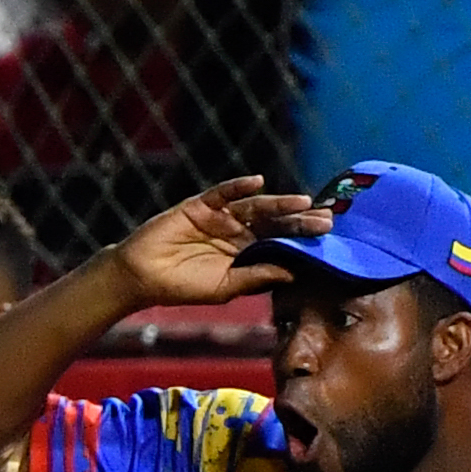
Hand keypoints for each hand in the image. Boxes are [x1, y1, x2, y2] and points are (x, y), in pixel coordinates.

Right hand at [111, 176, 332, 309]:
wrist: (142, 277)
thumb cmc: (182, 287)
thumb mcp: (226, 287)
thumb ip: (257, 277)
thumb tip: (294, 272)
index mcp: (246, 254)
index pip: (280, 243)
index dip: (302, 240)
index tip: (329, 239)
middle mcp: (238, 233)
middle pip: (275, 223)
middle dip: (301, 222)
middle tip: (328, 220)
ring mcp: (221, 217)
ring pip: (256, 207)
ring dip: (280, 204)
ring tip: (303, 203)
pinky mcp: (201, 205)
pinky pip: (224, 192)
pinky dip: (239, 186)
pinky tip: (258, 183)